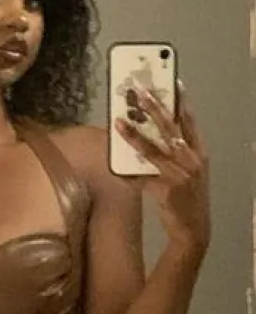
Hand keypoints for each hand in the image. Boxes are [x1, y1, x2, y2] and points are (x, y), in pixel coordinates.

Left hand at [115, 80, 209, 253]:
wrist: (193, 229)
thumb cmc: (187, 199)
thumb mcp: (188, 173)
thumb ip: (173, 155)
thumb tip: (146, 137)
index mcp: (199, 153)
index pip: (190, 122)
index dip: (182, 102)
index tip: (173, 83)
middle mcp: (192, 161)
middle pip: (171, 128)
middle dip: (154, 108)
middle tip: (140, 92)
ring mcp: (180, 175)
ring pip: (152, 150)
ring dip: (134, 135)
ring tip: (119, 122)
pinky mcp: (166, 189)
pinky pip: (141, 177)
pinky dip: (127, 172)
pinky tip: (114, 165)